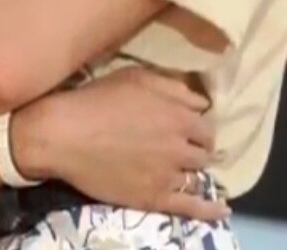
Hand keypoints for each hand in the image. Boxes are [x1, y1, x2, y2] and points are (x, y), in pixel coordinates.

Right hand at [14, 67, 227, 220]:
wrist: (65, 134)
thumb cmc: (98, 99)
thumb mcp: (136, 78)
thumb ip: (173, 87)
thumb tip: (200, 101)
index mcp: (178, 115)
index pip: (206, 126)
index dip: (198, 128)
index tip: (189, 130)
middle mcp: (180, 146)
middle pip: (204, 152)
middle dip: (197, 149)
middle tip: (183, 148)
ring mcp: (169, 175)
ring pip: (196, 177)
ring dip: (194, 172)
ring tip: (187, 171)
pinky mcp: (155, 198)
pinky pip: (192, 208)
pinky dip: (210, 209)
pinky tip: (221, 208)